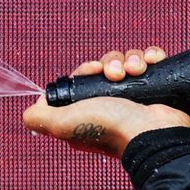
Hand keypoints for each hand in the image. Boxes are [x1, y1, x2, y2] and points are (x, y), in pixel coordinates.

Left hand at [22, 45, 189, 157]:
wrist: (152, 133)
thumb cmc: (108, 128)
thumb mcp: (63, 124)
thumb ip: (39, 118)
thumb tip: (33, 107)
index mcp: (88, 109)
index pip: (83, 77)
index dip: (85, 70)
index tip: (92, 70)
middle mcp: (110, 103)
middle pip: (106, 65)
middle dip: (111, 63)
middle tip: (116, 75)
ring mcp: (134, 96)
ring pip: (128, 61)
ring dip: (131, 59)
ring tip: (136, 71)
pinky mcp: (156, 88)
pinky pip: (150, 60)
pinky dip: (150, 57)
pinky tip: (151, 64)